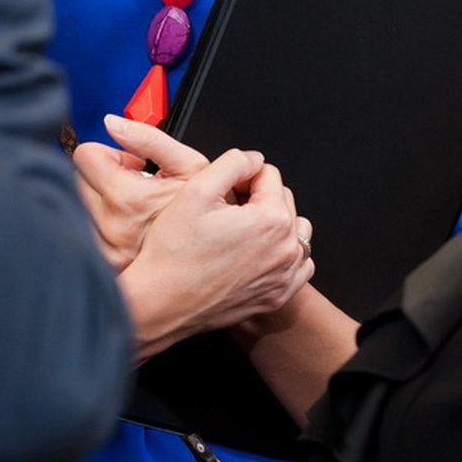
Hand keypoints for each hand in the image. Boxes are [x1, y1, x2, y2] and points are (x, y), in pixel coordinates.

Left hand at [73, 115, 208, 270]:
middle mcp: (112, 225)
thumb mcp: (190, 165)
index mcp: (128, 198)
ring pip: (81, 209)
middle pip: (79, 181)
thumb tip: (113, 123)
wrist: (218, 254)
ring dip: (101, 202)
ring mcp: (108, 248)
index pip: (85, 156)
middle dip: (103, 176)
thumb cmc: (210, 214)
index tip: (130, 164)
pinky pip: (89, 236)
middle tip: (134, 184)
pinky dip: (103, 227)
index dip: (110, 153)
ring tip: (132, 207)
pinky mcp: (109, 265)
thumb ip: (149, 138)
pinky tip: (128, 226)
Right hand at [117, 146, 313, 354]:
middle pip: (283, 200)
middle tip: (225, 211)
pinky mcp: (278, 296)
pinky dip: (282, 255)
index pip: (269, 175)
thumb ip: (232, 163)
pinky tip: (256, 254)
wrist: (162, 301)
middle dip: (257, 198)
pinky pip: (298, 266)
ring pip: (294, 231)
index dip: (242, 176)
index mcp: (271, 219)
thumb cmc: (174, 254)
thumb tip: (253, 159)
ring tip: (240, 231)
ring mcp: (284, 275)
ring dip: (274, 224)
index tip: (224, 190)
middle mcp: (285, 248)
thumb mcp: (196, 190)